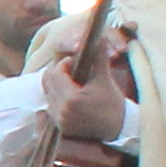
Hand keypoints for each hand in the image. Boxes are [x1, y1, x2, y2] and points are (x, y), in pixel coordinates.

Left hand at [43, 27, 135, 141]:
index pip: (56, 72)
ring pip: (47, 92)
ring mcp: (59, 119)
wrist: (118, 129)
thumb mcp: (105, 79)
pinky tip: (69, 92)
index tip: (75, 60)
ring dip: (55, 83)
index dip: (64, 63)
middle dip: (57, 71)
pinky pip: (50, 104)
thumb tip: (99, 37)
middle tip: (70, 67)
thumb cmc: (113, 104)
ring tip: (71, 79)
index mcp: (72, 98)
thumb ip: (98, 58)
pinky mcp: (59, 126)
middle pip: (47, 81)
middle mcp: (61, 110)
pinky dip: (56, 95)